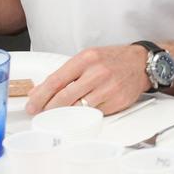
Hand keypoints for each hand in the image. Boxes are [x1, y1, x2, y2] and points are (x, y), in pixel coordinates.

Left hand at [25, 44, 150, 115]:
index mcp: (86, 59)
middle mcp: (97, 73)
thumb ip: (64, 74)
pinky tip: (79, 113)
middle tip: (41, 114)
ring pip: (78, 108)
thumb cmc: (113, 60)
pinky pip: (94, 113)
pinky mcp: (116, 101)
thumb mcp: (87, 58)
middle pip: (64, 97)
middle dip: (48, 109)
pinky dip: (84, 114)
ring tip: (57, 115)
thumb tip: (39, 90)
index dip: (40, 96)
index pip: (56, 80)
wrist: (141, 63)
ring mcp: (108, 88)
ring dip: (65, 114)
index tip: (32, 105)